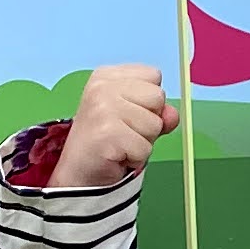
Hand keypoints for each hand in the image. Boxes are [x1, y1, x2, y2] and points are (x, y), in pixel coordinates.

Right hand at [52, 62, 178, 187]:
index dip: (148, 100)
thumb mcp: (134, 119)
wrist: (77, 173)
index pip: (153, 75)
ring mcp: (103, 108)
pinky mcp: (107, 132)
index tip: (127, 115)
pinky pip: (145, 147)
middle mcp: (102, 87)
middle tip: (124, 132)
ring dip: (142, 141)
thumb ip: (157, 112)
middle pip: (158, 97)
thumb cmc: (106, 143)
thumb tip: (172, 114)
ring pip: (155, 124)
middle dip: (149, 121)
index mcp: (107, 76)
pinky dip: (136, 158)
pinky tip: (117, 155)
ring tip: (120, 144)